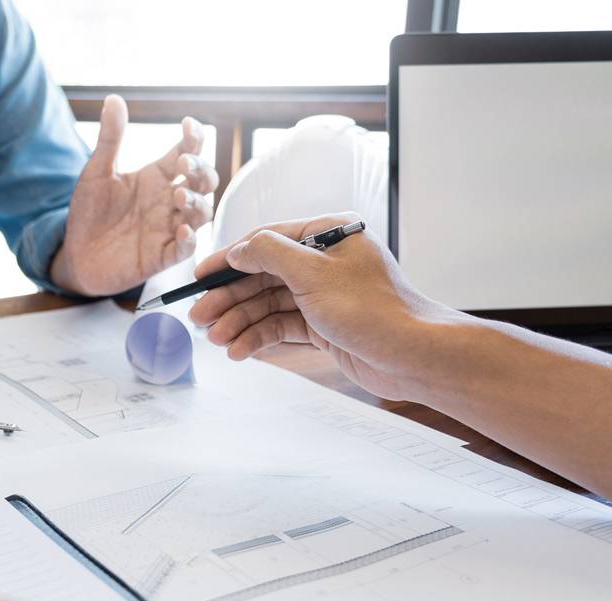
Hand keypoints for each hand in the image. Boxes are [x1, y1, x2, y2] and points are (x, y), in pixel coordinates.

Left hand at [52, 95, 218, 295]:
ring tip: (179, 194)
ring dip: (197, 203)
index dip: (194, 138)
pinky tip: (183, 231)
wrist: (76, 253)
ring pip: (201, 214)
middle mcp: (170, 201)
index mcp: (158, 176)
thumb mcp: (97, 172)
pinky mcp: (162, 256)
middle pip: (204, 182)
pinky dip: (188, 241)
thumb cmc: (90, 212)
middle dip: (201, 169)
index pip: (187, 152)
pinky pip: (185, 250)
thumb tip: (114, 98)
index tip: (188, 125)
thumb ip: (110, 139)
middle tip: (185, 161)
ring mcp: (169, 228)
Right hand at [188, 212, 458, 400]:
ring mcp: (323, 294)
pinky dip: (259, 337)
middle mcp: (325, 261)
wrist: (413, 356)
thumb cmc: (373, 310)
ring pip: (268, 304)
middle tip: (199, 317)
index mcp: (328, 234)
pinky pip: (281, 326)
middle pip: (263, 275)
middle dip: (229, 298)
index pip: (266, 241)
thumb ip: (270, 254)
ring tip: (217, 340)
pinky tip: (239, 351)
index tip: (199, 276)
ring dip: (240, 321)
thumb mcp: (314, 273)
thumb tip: (238, 248)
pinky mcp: (323, 325)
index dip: (228, 259)